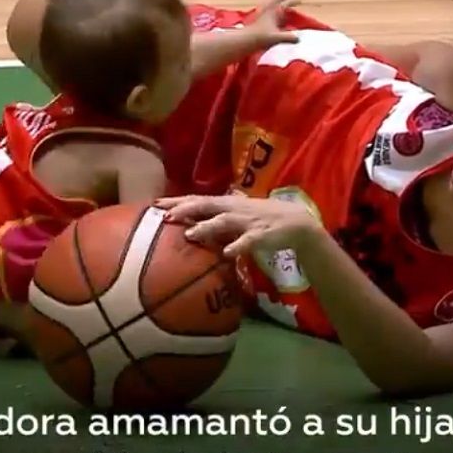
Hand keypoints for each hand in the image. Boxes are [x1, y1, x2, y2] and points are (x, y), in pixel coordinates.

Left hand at [155, 194, 321, 257]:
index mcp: (227, 203)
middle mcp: (234, 209)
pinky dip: (237, 246)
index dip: (177, 201)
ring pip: (224, 222)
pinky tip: (227, 253)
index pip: (198, 199)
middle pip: (206, 205)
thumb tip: (192, 222)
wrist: (296, 223)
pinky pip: (247, 241)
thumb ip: (217, 218)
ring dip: (207, 227)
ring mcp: (247, 221)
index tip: (155, 203)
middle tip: (165, 215)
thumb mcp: (237, 214)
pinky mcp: (261, 235)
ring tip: (190, 234)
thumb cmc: (262, 219)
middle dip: (186, 209)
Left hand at [246, 0, 299, 45]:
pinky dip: (273, 11)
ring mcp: (262, 14)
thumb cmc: (261, 37)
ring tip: (284, 8)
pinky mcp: (259, 20)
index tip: (300, 1)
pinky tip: (274, 18)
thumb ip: (288, 38)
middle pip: (277, 0)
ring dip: (278, 4)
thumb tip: (298, 39)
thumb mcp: (276, 38)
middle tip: (290, 0)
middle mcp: (268, 10)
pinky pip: (267, 11)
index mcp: (274, 11)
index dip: (293, 1)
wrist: (245, 40)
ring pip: (271, 5)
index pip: (286, 3)